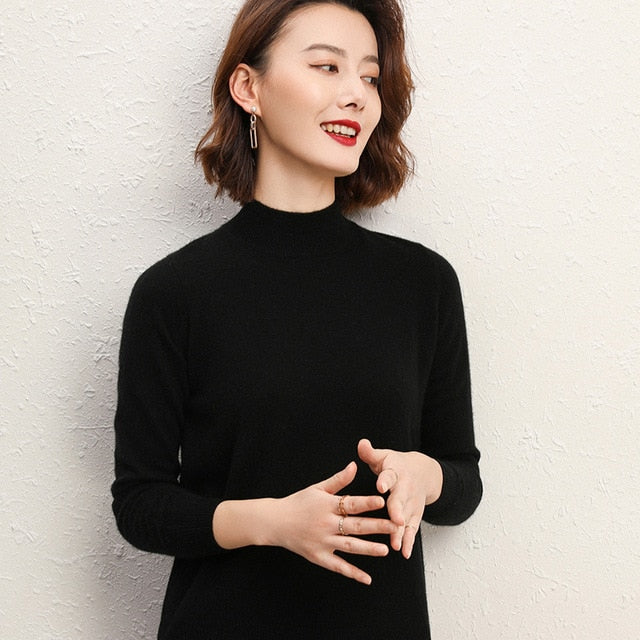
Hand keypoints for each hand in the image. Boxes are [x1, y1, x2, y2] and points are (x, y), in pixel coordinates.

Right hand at [271, 461, 398, 584]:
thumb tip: (354, 465)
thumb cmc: (298, 502)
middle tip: (395, 526)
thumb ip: (338, 480)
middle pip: (355, 526)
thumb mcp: (317, 488)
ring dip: (369, 549)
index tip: (383, 501)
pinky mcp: (318, 557)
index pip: (351, 504)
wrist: (275, 522)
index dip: (367, 503)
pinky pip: (338, 566)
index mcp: (327, 505)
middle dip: (377, 526)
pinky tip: (367, 578)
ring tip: (386, 550)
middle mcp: (326, 524)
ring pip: (350, 546)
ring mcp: (322, 542)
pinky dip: (353, 573)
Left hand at [357, 439, 442, 558]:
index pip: (389, 475)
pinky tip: (404, 553)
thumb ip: (370, 453)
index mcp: (395, 472)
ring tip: (395, 544)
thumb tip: (361, 443)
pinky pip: (412, 530)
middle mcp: (405, 489)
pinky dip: (409, 541)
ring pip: (407, 518)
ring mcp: (412, 504)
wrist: (423, 473)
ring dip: (401, 531)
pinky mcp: (414, 516)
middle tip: (395, 519)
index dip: (385, 480)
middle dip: (398, 510)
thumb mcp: (384, 456)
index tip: (380, 485)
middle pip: (401, 499)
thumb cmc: (395, 465)